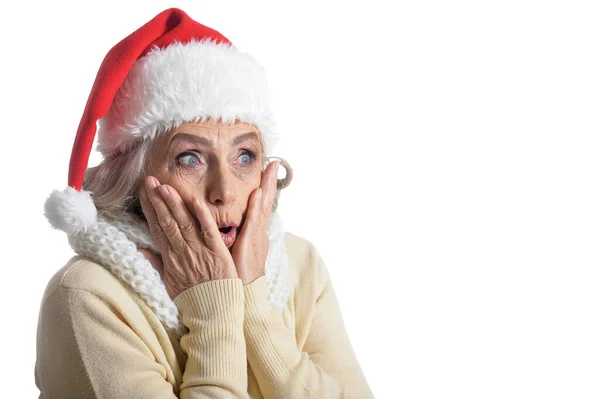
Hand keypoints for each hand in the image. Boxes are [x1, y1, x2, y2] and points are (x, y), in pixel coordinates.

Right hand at [138, 176, 237, 298]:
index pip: (157, 228)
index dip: (150, 209)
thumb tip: (141, 250)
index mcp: (171, 258)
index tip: (144, 192)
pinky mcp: (217, 253)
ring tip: (165, 186)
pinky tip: (195, 202)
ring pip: (184, 223)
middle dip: (157, 200)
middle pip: (167, 222)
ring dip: (174, 204)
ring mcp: (199, 252)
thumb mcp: (169, 283)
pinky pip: (209, 232)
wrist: (213, 313)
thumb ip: (157, 263)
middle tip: (149, 181)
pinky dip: (202, 217)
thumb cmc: (193, 298)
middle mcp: (182, 252)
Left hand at [231, 160, 279, 283]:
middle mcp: (258, 234)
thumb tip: (230, 230)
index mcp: (254, 236)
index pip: (260, 207)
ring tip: (270, 169)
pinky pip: (253, 223)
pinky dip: (256, 208)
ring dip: (266, 188)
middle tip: (274, 162)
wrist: (244, 299)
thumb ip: (232, 240)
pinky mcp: (250, 245)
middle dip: (269, 182)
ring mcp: (257, 238)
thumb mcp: (234, 255)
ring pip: (263, 208)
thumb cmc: (236, 280)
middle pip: (265, 203)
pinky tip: (257, 194)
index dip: (264, 189)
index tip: (267, 171)